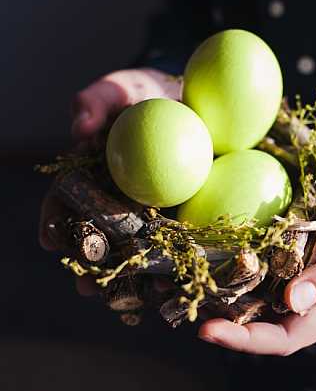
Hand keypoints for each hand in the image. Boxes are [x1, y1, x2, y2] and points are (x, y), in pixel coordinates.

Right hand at [39, 68, 181, 293]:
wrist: (190, 101)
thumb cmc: (145, 94)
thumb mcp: (119, 90)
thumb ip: (95, 102)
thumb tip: (78, 126)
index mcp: (92, 175)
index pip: (67, 200)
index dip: (56, 221)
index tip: (49, 240)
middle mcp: (116, 199)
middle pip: (99, 234)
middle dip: (92, 264)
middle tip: (89, 287)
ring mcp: (149, 210)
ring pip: (136, 246)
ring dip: (132, 274)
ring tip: (131, 300)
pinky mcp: (180, 215)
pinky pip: (177, 240)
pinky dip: (174, 259)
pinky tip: (178, 278)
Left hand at [198, 172, 315, 354]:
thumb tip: (291, 304)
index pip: (285, 336)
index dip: (245, 339)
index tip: (206, 330)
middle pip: (264, 317)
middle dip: (225, 317)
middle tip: (183, 301)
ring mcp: (309, 267)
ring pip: (262, 287)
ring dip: (229, 287)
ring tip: (189, 278)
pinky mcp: (306, 243)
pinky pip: (272, 255)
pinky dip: (248, 255)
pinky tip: (223, 243)